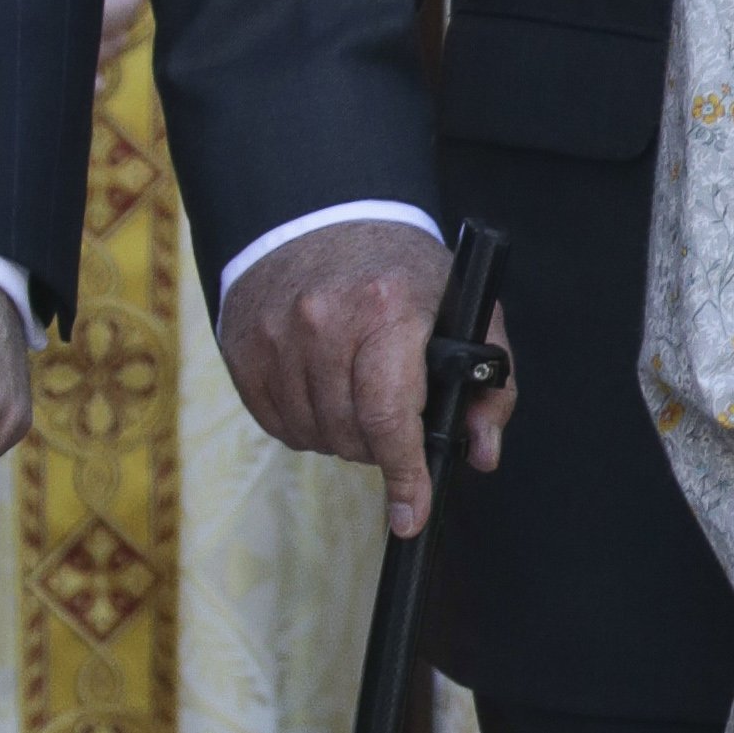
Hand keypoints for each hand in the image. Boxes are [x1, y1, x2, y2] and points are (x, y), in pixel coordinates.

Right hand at [217, 216, 515, 536]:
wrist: (322, 218)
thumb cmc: (402, 272)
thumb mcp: (466, 313)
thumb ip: (490, 386)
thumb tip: (482, 453)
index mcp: (387, 310)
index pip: (391, 415)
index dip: (405, 474)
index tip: (412, 514)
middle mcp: (324, 321)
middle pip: (351, 434)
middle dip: (380, 446)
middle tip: (394, 421)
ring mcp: (276, 336)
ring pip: (314, 435)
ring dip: (342, 436)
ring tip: (359, 399)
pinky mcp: (244, 349)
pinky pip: (278, 423)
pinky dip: (307, 425)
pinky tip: (325, 393)